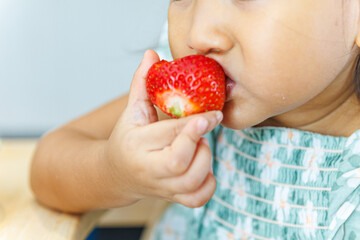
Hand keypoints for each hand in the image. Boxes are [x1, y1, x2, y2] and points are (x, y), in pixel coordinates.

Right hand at [105, 50, 222, 207]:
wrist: (116, 173)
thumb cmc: (127, 138)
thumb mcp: (131, 110)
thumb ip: (142, 83)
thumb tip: (152, 53)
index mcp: (136, 144)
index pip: (169, 134)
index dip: (195, 124)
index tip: (213, 113)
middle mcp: (147, 169)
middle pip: (179, 163)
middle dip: (199, 144)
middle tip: (203, 129)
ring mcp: (160, 188)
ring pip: (191, 182)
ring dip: (204, 161)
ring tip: (199, 146)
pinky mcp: (171, 198)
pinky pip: (196, 199)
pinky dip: (208, 185)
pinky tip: (203, 168)